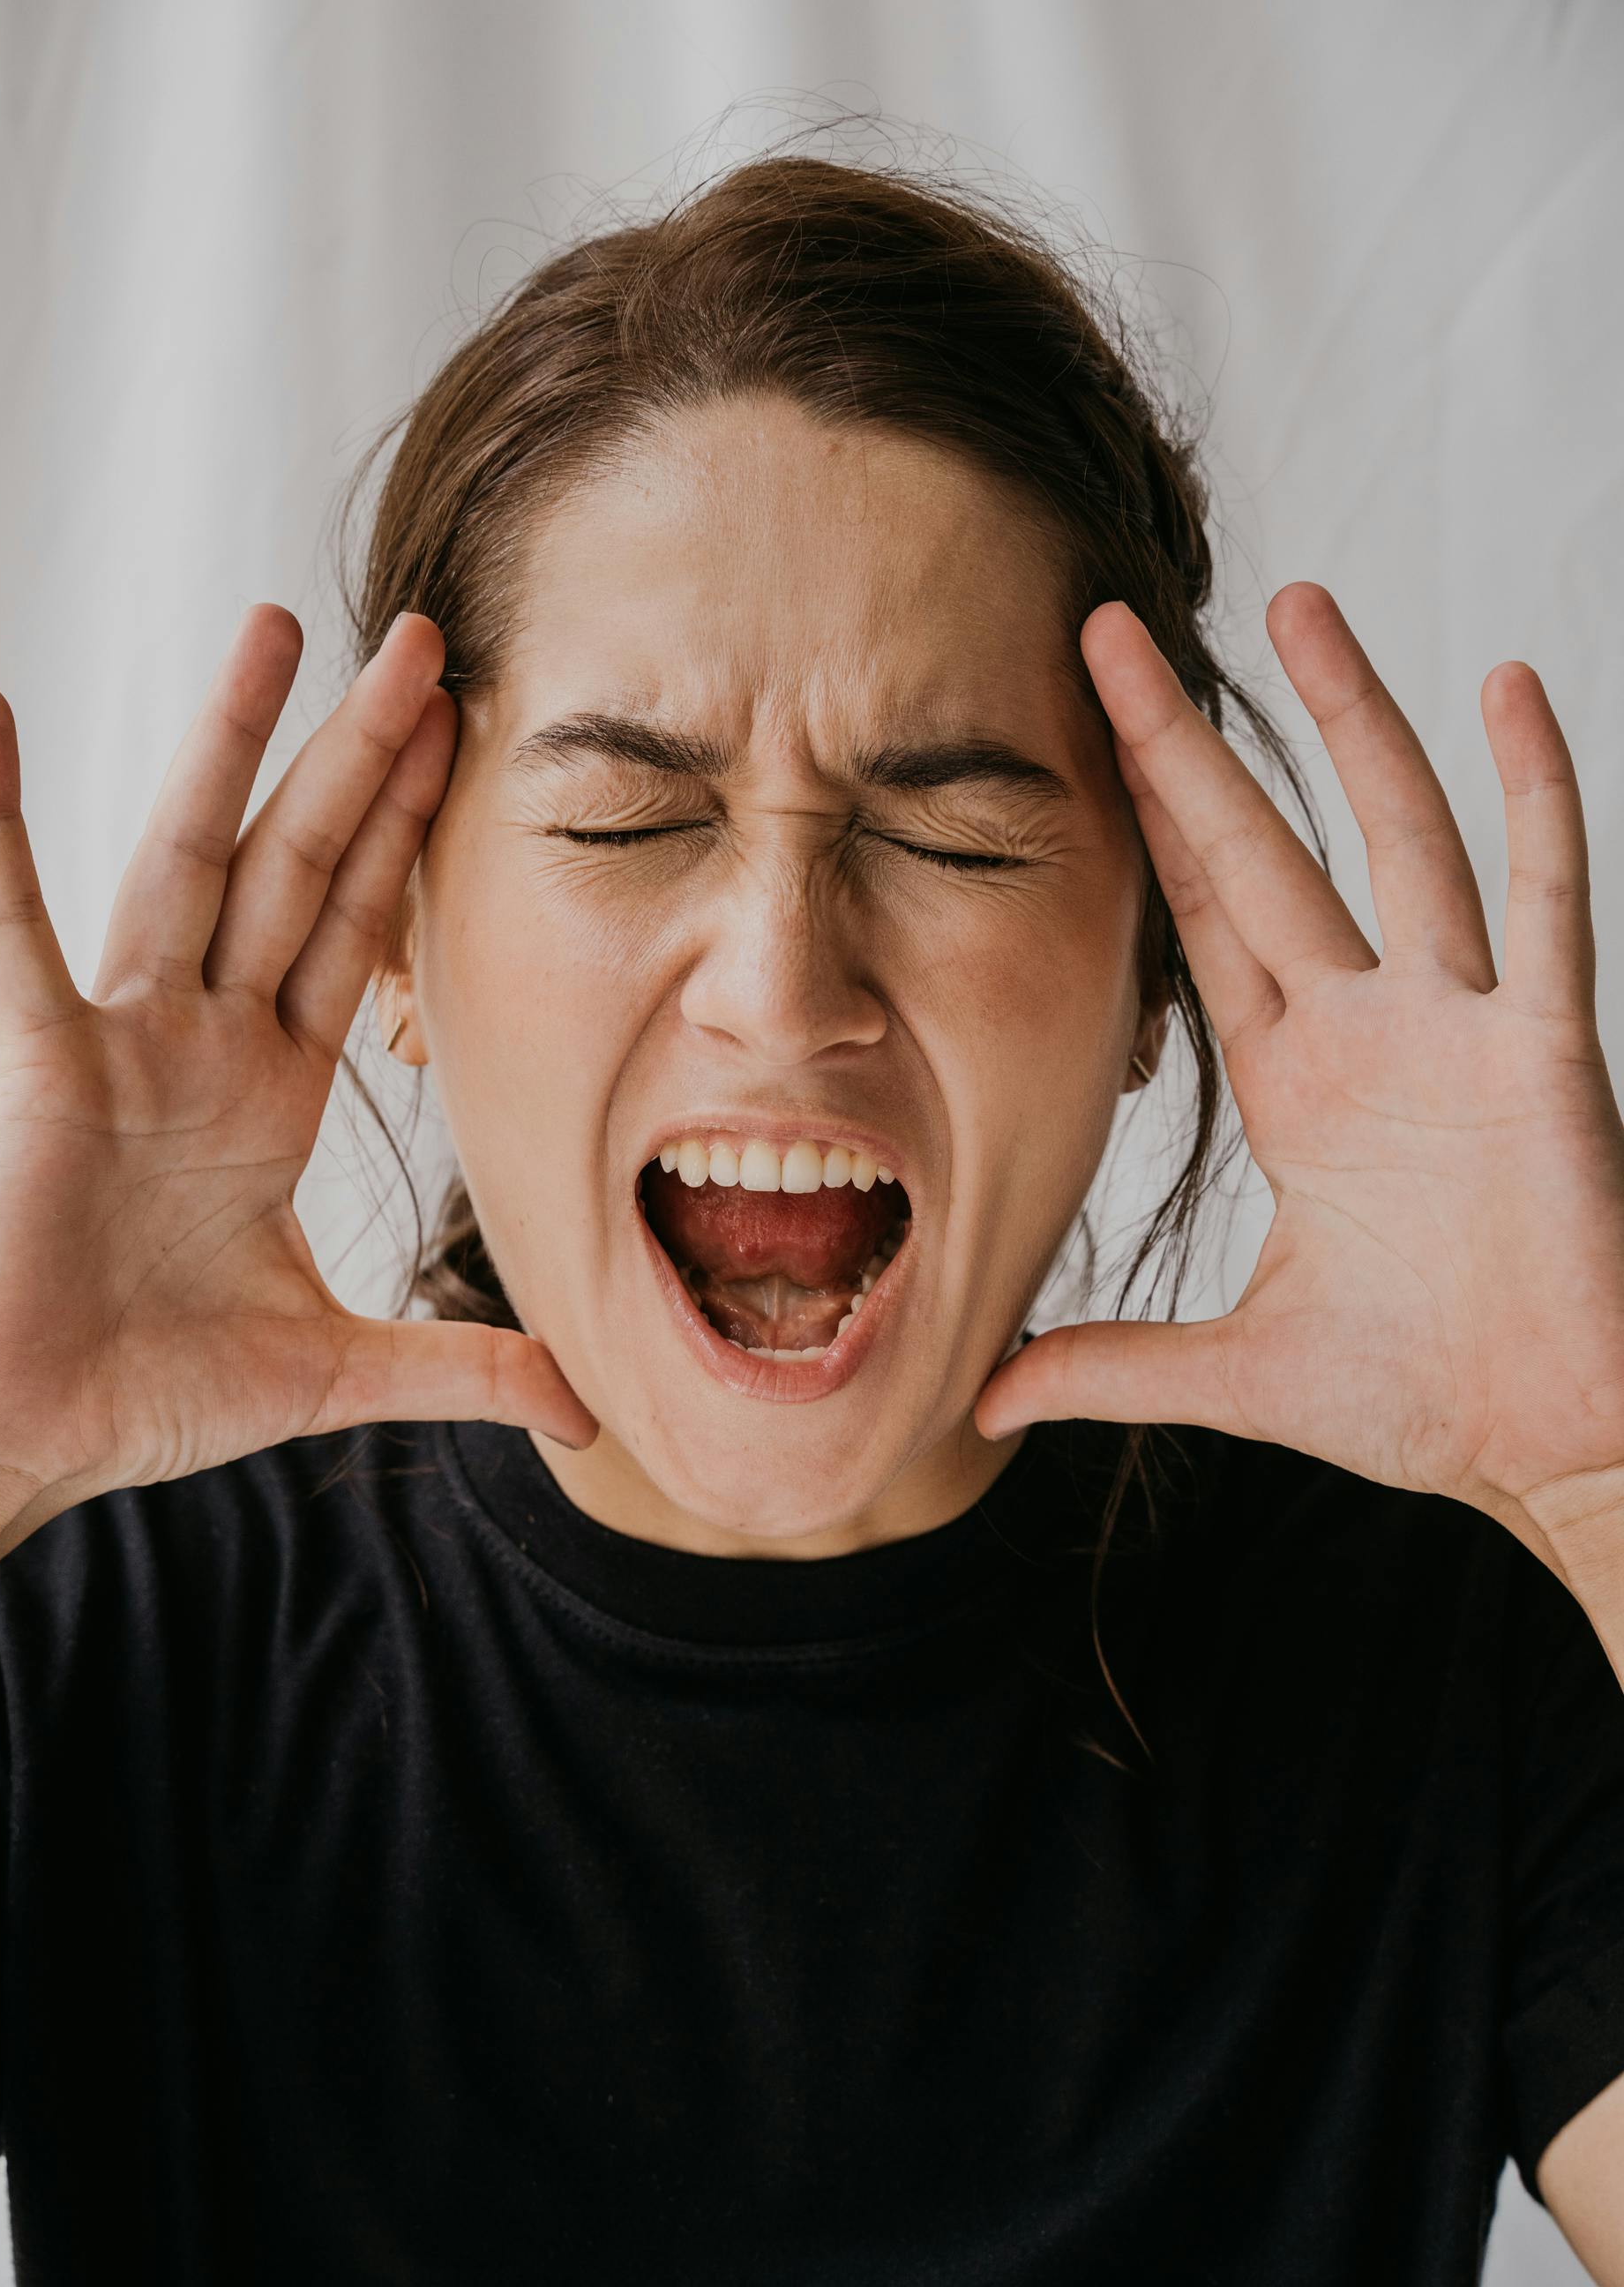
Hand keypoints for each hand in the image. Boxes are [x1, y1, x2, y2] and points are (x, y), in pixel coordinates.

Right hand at [0, 605, 595, 1521]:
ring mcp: (121, 1044)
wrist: (15, 1440)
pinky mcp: (42, 1069)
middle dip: (359, 755)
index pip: (356, 932)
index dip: (410, 834)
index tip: (463, 734)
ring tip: (275, 627)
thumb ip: (458, 1369)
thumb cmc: (145, 1393)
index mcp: (270, 1093)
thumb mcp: (333, 1371)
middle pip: (296, 866)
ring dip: (229, 746)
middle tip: (419, 638)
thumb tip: (584, 1407)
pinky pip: (15, 929)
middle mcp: (204, 1045)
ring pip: (189, 863)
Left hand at [976, 583, 1623, 1563]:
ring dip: (1350, 722)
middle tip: (1112, 630)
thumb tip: (984, 1394)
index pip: (1202, 923)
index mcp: (1297, 1088)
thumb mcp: (1237, 1372)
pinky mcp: (1547, 1049)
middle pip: (1263, 852)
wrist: (1546, 1438)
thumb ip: (1113, 1365)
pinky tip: (1506, 686)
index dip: (1145, 827)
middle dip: (1189, 745)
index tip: (1082, 734)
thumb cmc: (1419, 1399)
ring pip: (1399, 836)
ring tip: (1295, 601)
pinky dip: (1537, 791)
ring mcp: (1462, 1026)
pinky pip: (1549, 897)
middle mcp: (1371, 1032)